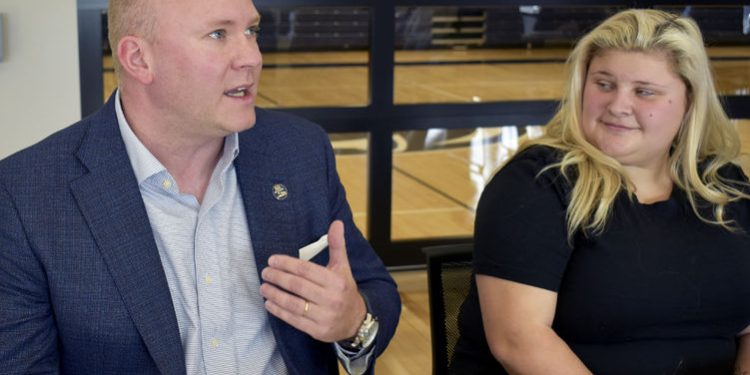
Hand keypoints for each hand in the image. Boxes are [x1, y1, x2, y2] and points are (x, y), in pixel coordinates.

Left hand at [260, 220, 366, 342]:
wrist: (356, 320)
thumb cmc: (344, 290)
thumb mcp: (343, 267)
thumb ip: (337, 245)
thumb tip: (337, 223)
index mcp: (336, 281)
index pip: (306, 270)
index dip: (287, 264)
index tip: (272, 260)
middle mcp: (331, 298)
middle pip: (298, 286)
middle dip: (278, 277)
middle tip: (265, 272)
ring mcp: (324, 316)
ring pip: (293, 304)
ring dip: (275, 295)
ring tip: (263, 287)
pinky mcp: (317, 330)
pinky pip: (294, 319)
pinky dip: (279, 311)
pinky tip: (269, 303)